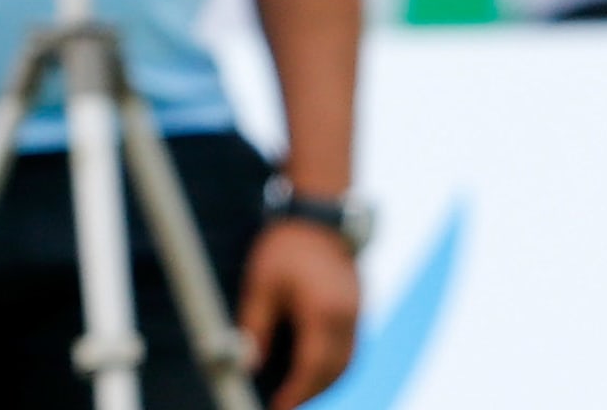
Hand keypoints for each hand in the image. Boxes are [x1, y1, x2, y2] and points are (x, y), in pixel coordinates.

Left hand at [240, 218, 361, 409]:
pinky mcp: (359, 308)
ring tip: (299, 393)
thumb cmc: (285, 246)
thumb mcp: (260, 284)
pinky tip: (316, 370)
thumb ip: (255, 326)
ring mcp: (357, 313)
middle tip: (287, 404)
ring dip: (325, 382)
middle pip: (333, 371)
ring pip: (347, 363)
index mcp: (322, 311)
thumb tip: (247, 364)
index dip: (297, 392)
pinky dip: (336, 366)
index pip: (312, 366)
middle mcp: (346, 317)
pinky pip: (352, 349)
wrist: (319, 215)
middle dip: (311, 392)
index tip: (279, 407)